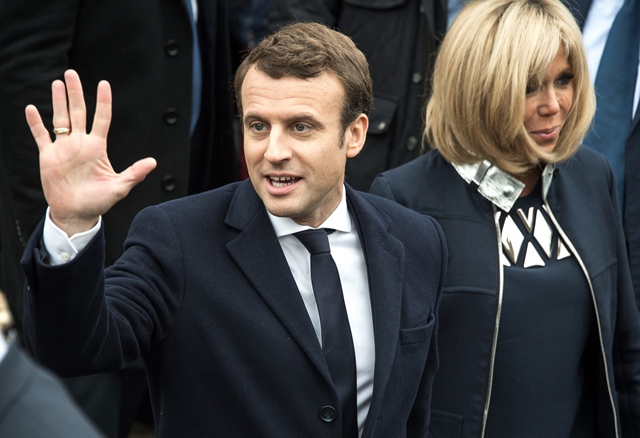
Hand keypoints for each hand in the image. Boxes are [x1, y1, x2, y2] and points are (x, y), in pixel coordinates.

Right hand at [25, 70, 156, 235]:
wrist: (76, 213)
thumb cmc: (99, 202)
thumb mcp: (119, 188)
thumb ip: (134, 174)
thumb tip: (153, 162)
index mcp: (98, 147)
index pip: (102, 119)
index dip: (103, 101)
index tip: (104, 84)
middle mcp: (81, 143)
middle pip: (78, 112)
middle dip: (75, 93)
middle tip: (71, 73)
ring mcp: (64, 148)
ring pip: (60, 119)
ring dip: (58, 102)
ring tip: (57, 83)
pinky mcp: (48, 157)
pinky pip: (41, 136)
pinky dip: (36, 124)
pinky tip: (31, 109)